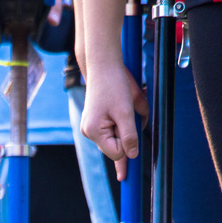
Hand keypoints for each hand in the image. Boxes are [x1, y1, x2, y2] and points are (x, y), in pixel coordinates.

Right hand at [80, 61, 147, 179]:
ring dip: (126, 126)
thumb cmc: (113, 86)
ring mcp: (90, 127)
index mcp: (93, 131)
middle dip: (127, 134)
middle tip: (129, 113)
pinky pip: (112, 129)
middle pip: (115, 147)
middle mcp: (89, 132)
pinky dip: (122, 122)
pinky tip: (123, 109)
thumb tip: (133, 155)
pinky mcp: (95, 121)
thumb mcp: (125, 113)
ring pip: (115, 138)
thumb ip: (130, 136)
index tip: (132, 127)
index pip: (117, 153)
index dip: (128, 142)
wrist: (103, 66)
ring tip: (126, 107)